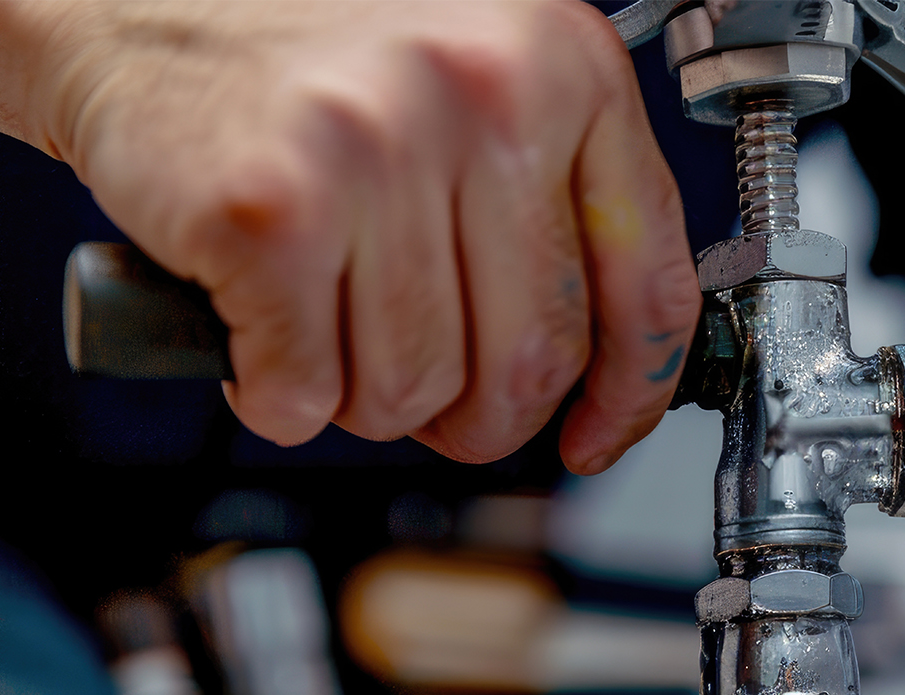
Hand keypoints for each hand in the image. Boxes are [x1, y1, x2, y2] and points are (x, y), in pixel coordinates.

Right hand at [22, 1, 700, 471]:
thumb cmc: (302, 48)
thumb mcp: (474, 79)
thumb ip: (547, 198)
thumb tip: (590, 368)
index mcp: (564, 66)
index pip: (648, 285)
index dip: (625, 393)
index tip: (595, 435)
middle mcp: (486, 96)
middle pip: (530, 366)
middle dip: (473, 417)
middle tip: (424, 394)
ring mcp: (377, 150)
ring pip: (416, 391)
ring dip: (361, 399)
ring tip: (321, 323)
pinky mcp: (270, 210)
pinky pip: (307, 393)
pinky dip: (275, 394)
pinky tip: (256, 330)